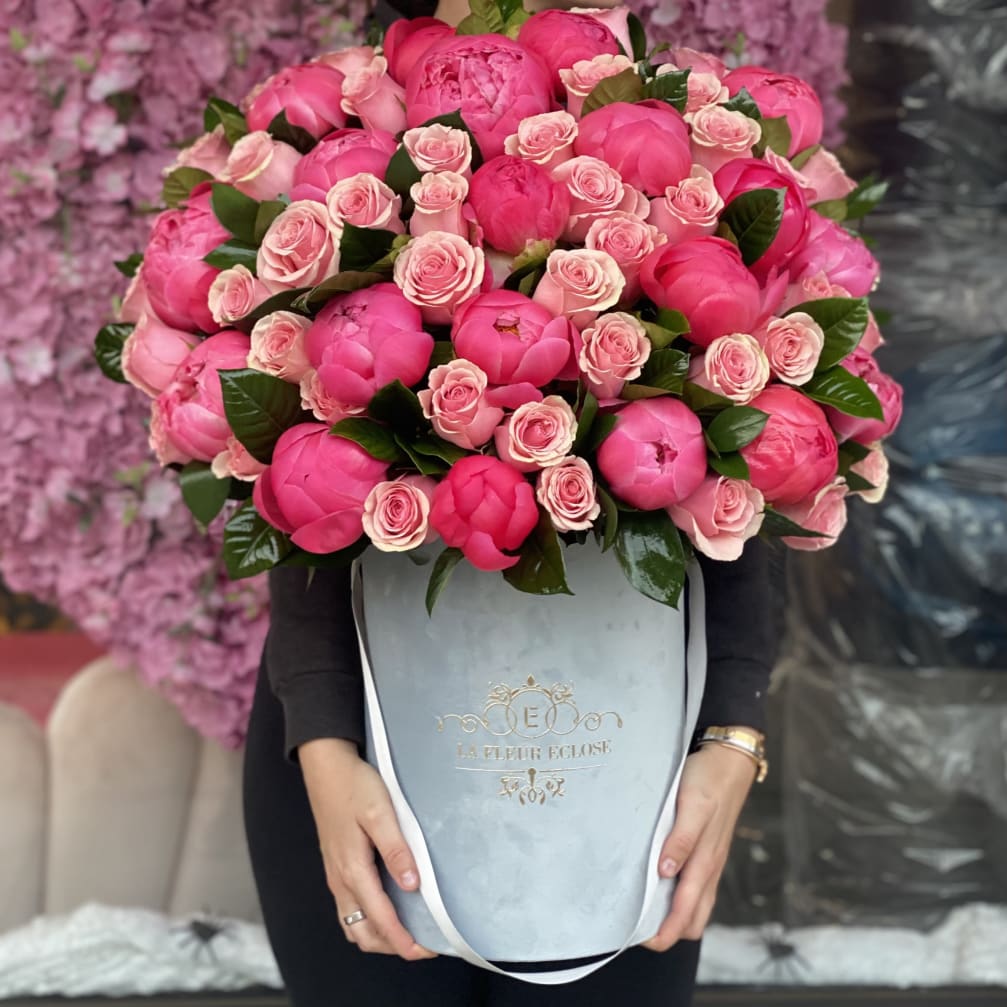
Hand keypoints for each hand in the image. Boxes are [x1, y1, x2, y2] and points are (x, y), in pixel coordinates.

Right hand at [298, 737, 436, 960]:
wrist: (326, 767)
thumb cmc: (354, 786)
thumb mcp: (380, 813)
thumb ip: (396, 850)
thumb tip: (413, 886)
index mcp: (353, 869)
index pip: (380, 919)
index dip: (403, 941)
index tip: (428, 950)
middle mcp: (341, 880)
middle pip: (363, 933)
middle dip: (392, 945)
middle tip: (424, 943)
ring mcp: (336, 875)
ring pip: (354, 924)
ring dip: (379, 935)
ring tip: (409, 929)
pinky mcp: (336, 866)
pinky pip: (350, 908)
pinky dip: (368, 920)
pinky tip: (387, 907)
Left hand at [643, 743, 756, 950]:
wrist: (730, 761)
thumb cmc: (709, 780)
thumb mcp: (692, 805)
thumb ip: (681, 840)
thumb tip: (665, 873)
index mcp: (704, 862)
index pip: (685, 914)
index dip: (664, 933)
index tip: (638, 939)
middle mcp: (708, 868)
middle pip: (691, 919)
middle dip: (667, 932)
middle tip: (634, 928)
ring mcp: (710, 862)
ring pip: (695, 906)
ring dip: (673, 916)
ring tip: (642, 912)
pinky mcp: (707, 851)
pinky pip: (696, 887)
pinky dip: (679, 897)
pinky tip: (659, 885)